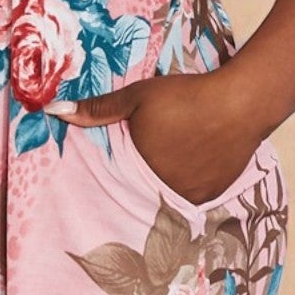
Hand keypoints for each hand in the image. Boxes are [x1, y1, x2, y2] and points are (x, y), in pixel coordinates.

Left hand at [46, 69, 261, 208]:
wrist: (241, 102)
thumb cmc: (184, 97)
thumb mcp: (136, 98)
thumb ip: (96, 110)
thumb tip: (53, 110)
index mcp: (141, 171)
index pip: (118, 184)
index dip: (115, 178)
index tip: (112, 174)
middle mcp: (165, 191)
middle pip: (144, 191)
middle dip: (140, 180)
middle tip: (147, 161)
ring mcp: (192, 196)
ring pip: (169, 195)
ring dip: (165, 183)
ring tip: (169, 162)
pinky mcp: (215, 193)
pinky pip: (193, 195)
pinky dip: (188, 183)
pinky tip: (190, 164)